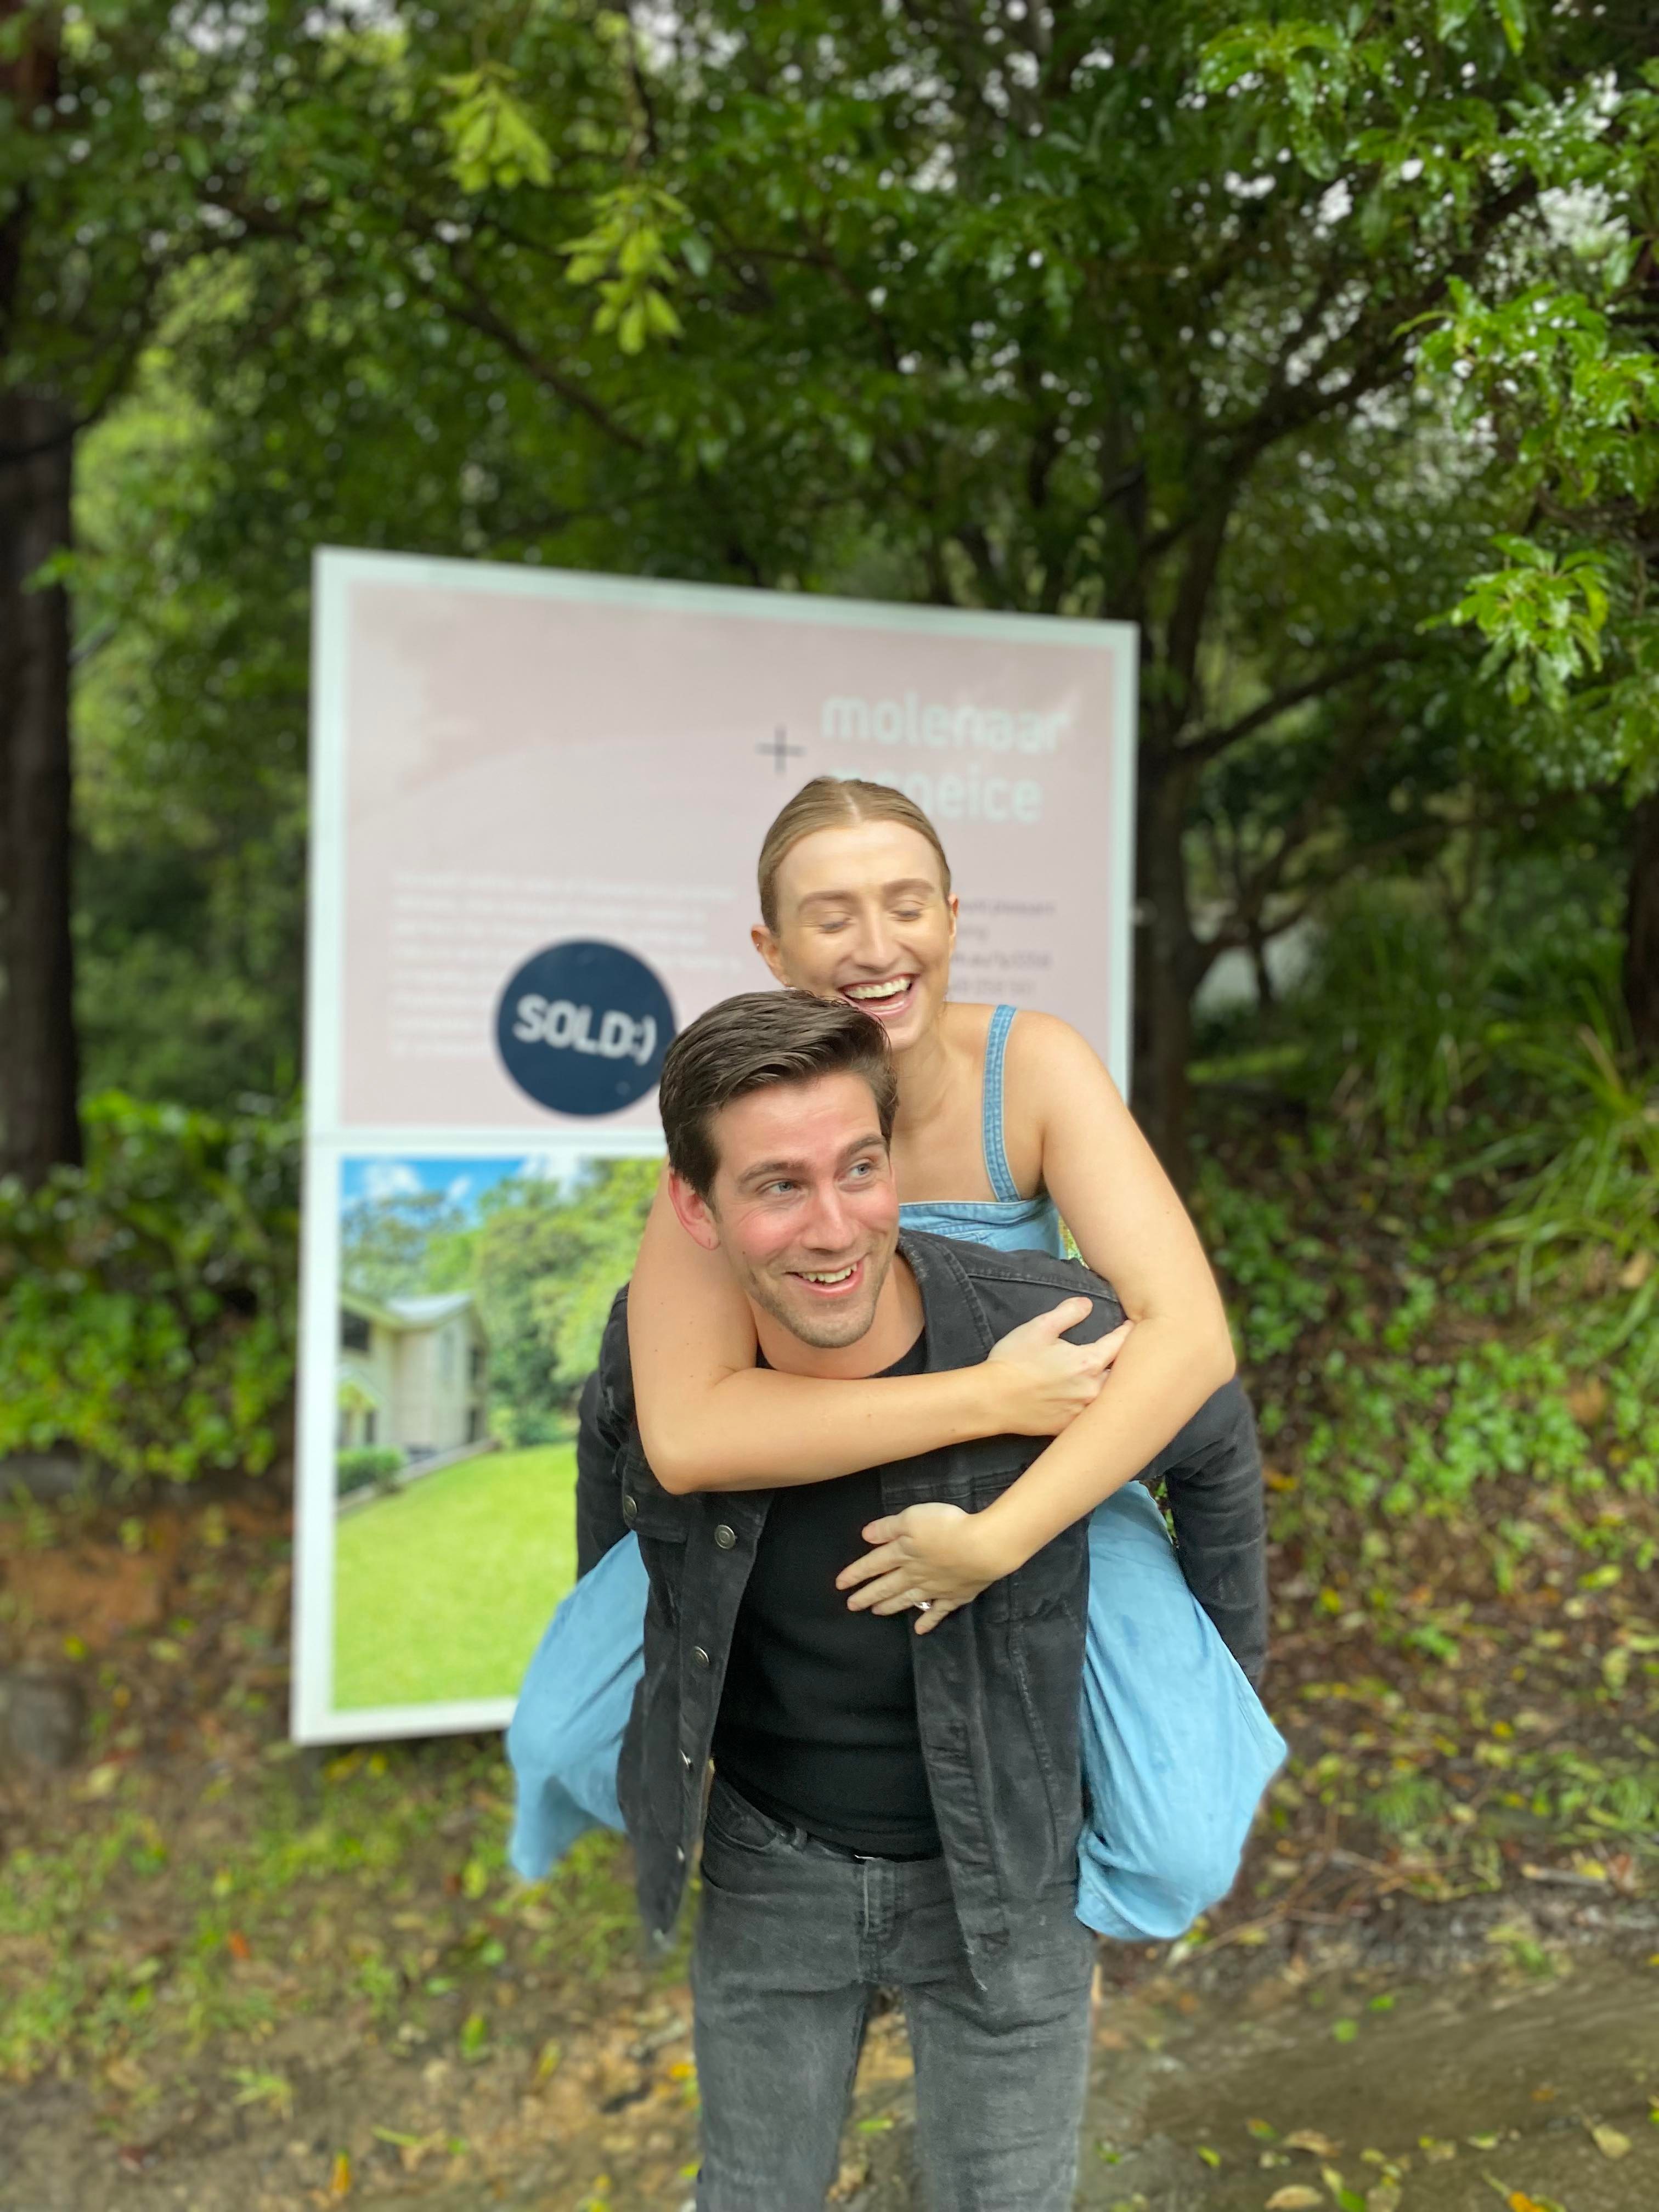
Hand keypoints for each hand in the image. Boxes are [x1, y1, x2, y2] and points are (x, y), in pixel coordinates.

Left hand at [836, 1501, 1004, 1635]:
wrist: (982, 1547)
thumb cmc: (946, 1527)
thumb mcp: (912, 1517)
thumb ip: (888, 1528)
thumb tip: (865, 1537)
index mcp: (902, 1553)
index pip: (873, 1564)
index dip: (855, 1573)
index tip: (840, 1585)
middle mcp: (913, 1574)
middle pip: (885, 1586)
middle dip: (867, 1595)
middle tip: (852, 1606)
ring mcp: (934, 1588)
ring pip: (906, 1599)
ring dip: (890, 1606)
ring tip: (876, 1612)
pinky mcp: (955, 1596)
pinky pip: (938, 1612)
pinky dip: (928, 1622)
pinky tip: (920, 1630)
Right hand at [986, 1299, 1132, 1435]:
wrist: (993, 1399)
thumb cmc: (1014, 1361)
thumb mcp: (1039, 1327)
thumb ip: (1068, 1312)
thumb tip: (1088, 1304)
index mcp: (1088, 1362)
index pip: (1119, 1343)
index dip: (1126, 1331)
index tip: (1131, 1324)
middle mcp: (1092, 1390)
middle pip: (1122, 1374)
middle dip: (1127, 1361)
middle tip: (1133, 1352)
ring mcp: (1082, 1412)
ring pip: (1110, 1397)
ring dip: (1115, 1386)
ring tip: (1119, 1377)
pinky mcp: (1070, 1427)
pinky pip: (1093, 1416)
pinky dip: (1098, 1407)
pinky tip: (1097, 1403)